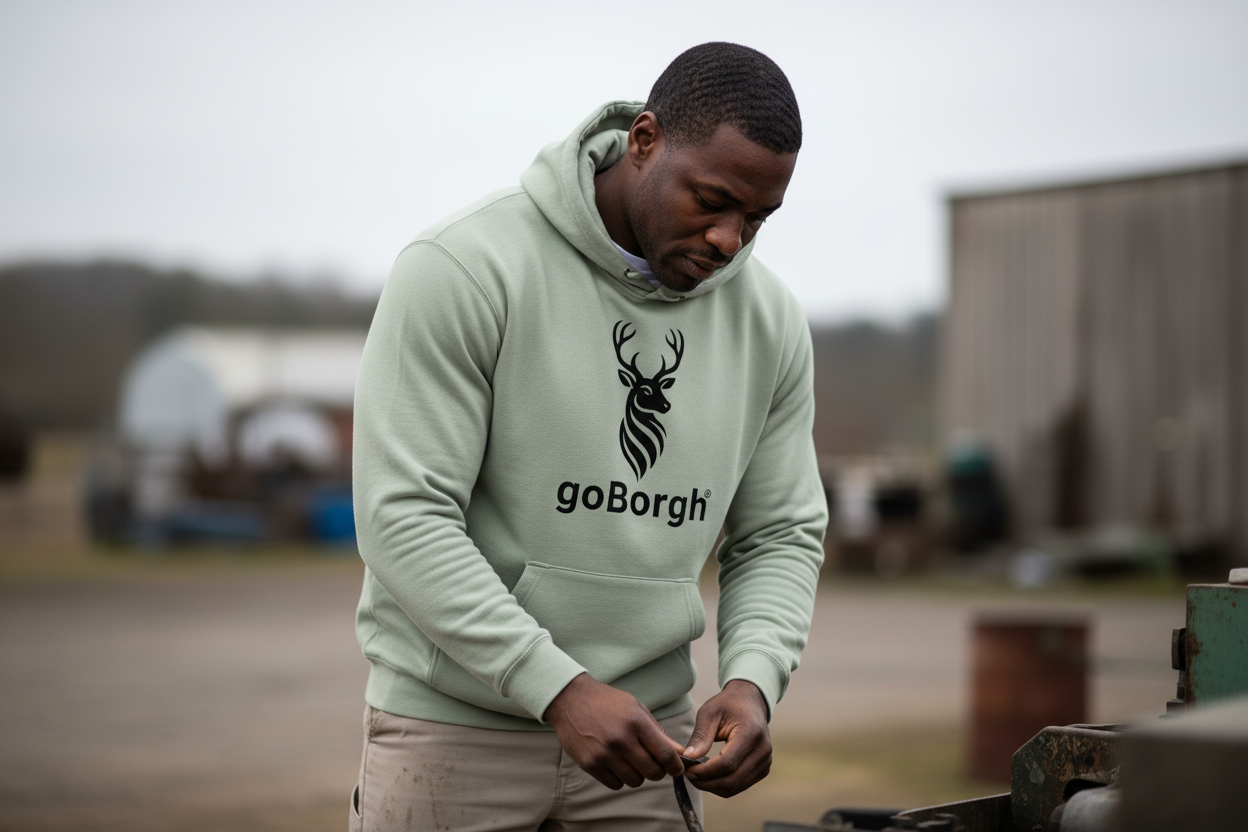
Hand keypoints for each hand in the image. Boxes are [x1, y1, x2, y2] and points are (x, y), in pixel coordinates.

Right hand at [544, 673, 686, 789]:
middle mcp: (621, 740)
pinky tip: (616, 764)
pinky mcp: (590, 765)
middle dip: (658, 771)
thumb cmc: (607, 702)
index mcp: (636, 723)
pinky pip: (615, 784)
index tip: (677, 768)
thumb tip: (678, 752)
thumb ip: (657, 731)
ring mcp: (604, 754)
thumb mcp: (635, 707)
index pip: (665, 754)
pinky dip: (620, 779)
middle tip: (653, 764)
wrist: (570, 699)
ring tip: (630, 760)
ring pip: (635, 781)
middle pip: (653, 772)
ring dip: (637, 775)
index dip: (676, 765)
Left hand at [681, 679, 771, 796]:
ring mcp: (765, 762)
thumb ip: (700, 736)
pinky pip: (740, 786)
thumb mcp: (710, 713)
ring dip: (712, 786)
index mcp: (751, 733)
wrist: (751, 702)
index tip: (687, 769)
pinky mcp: (763, 769)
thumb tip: (688, 758)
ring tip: (696, 775)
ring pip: (735, 787)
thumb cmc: (728, 705)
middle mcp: (762, 750)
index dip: (705, 771)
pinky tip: (710, 775)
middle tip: (688, 775)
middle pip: (731, 780)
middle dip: (706, 782)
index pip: (727, 763)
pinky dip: (722, 785)